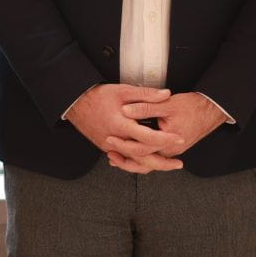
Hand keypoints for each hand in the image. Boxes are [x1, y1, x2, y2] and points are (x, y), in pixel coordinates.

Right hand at [64, 84, 184, 171]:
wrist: (76, 103)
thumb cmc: (98, 96)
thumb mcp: (123, 90)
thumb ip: (146, 94)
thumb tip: (166, 94)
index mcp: (121, 125)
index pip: (148, 137)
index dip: (165, 139)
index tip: (179, 139)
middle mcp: (116, 139)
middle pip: (142, 158)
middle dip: (162, 163)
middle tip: (178, 163)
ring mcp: (110, 146)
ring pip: (134, 161)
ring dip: (151, 165)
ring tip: (167, 165)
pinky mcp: (106, 147)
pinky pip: (124, 159)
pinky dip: (137, 162)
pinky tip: (147, 162)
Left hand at [118, 92, 227, 157]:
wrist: (212, 109)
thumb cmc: (192, 106)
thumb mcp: (166, 104)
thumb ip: (145, 107)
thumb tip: (126, 110)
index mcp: (168, 143)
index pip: (141, 149)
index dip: (124, 144)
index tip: (110, 138)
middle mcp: (170, 152)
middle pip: (143, 162)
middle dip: (125, 159)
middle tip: (109, 152)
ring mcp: (171, 152)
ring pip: (148, 163)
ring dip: (132, 161)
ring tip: (115, 157)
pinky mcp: (171, 149)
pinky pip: (153, 157)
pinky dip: (141, 157)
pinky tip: (130, 154)